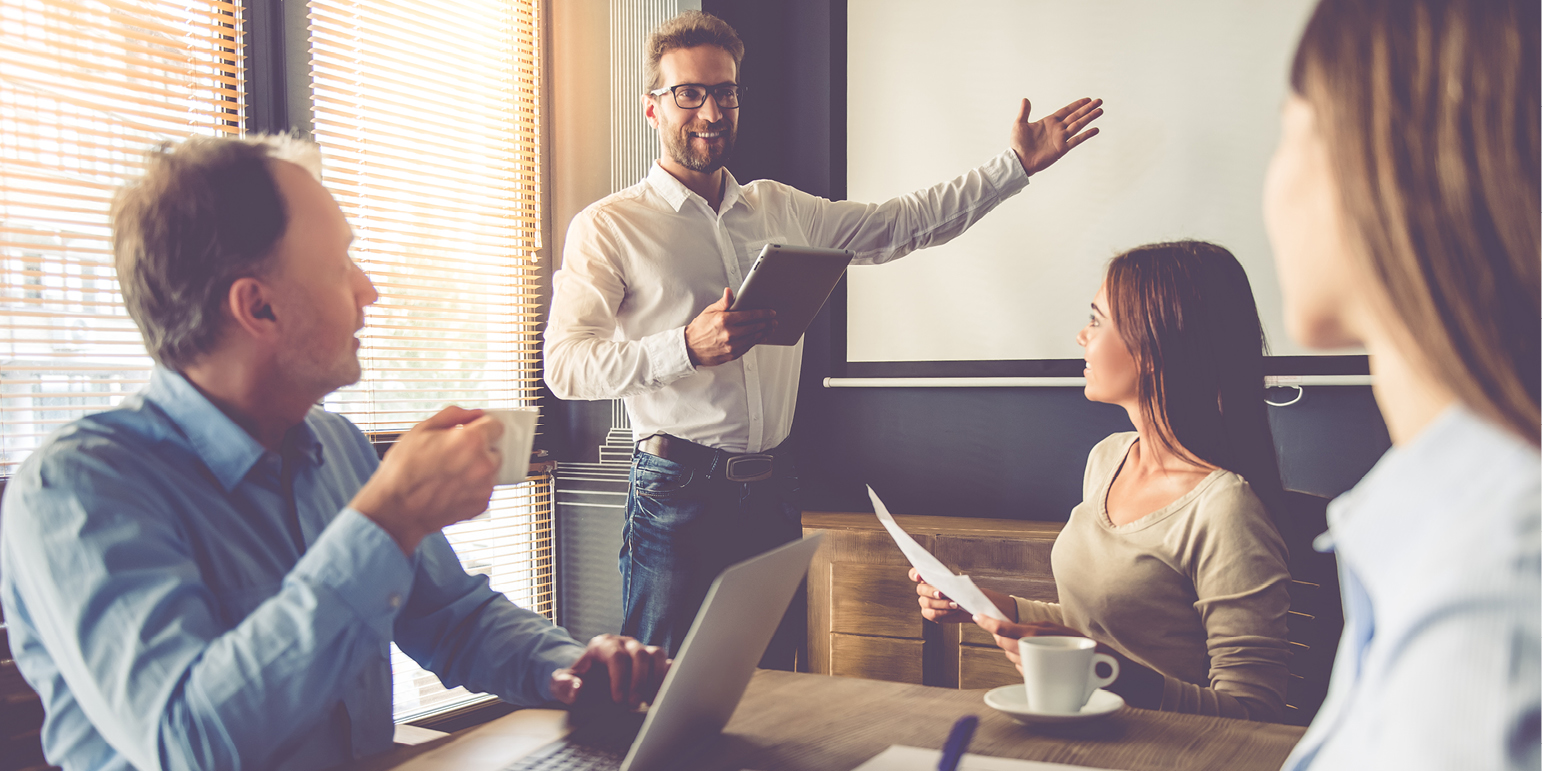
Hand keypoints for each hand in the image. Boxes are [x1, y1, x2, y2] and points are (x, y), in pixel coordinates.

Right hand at [349, 406, 502, 554]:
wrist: (395, 510)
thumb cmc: (403, 471)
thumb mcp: (421, 430)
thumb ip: (452, 415)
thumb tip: (473, 413)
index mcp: (471, 441)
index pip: (496, 425)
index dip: (481, 426)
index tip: (471, 431)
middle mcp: (484, 464)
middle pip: (494, 449)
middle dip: (478, 449)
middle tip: (453, 456)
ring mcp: (484, 487)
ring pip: (490, 470)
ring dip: (477, 470)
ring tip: (449, 475)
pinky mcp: (481, 504)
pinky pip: (484, 489)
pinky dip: (473, 488)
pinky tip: (451, 488)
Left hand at [549, 635, 670, 708]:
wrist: (587, 681)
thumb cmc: (576, 682)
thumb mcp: (561, 684)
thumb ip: (564, 686)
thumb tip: (577, 689)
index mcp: (603, 645)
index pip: (617, 656)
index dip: (620, 678)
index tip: (618, 700)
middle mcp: (624, 644)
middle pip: (640, 654)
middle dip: (639, 682)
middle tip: (633, 705)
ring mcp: (641, 651)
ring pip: (657, 655)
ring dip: (657, 679)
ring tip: (650, 701)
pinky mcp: (653, 662)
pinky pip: (667, 663)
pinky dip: (668, 679)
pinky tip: (660, 698)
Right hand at [685, 288, 775, 366]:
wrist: (689, 348)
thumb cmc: (699, 329)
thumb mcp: (709, 311)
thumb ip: (723, 302)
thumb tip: (729, 292)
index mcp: (724, 320)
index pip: (749, 315)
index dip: (763, 313)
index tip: (770, 312)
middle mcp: (729, 333)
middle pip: (755, 327)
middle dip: (767, 323)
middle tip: (773, 320)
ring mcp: (731, 346)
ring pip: (754, 338)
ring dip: (764, 333)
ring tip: (770, 328)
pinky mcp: (732, 354)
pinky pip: (748, 347)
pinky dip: (756, 342)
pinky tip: (760, 338)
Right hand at [909, 567, 1014, 623]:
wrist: (973, 604)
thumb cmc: (966, 591)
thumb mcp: (960, 583)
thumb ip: (950, 582)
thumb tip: (948, 582)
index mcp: (929, 578)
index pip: (915, 574)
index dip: (914, 574)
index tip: (919, 576)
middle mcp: (925, 590)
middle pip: (920, 590)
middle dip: (931, 591)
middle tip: (943, 592)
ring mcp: (927, 602)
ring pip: (925, 603)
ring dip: (940, 603)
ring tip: (954, 603)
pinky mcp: (931, 614)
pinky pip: (931, 614)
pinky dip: (942, 612)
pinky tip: (952, 609)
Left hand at [973, 614, 1109, 673]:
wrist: (1110, 671)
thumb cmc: (1085, 648)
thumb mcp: (1060, 632)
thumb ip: (1036, 630)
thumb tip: (1008, 632)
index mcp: (1041, 631)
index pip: (1006, 628)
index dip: (989, 623)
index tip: (977, 616)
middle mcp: (1039, 646)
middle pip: (1005, 643)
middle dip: (1002, 638)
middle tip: (1005, 632)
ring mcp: (1040, 664)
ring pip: (1012, 656)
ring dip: (1014, 652)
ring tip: (1031, 648)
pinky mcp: (1044, 679)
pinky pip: (1023, 669)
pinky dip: (1024, 664)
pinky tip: (1037, 661)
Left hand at [1009, 97, 1103, 175]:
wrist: (1019, 161)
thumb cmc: (1018, 144)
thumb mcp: (1019, 124)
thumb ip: (1024, 112)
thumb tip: (1025, 99)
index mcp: (1049, 122)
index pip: (1066, 111)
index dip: (1077, 105)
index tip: (1087, 99)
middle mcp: (1057, 129)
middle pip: (1076, 116)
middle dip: (1087, 108)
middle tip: (1099, 101)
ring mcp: (1060, 138)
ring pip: (1078, 125)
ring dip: (1089, 118)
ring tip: (1100, 111)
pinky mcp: (1061, 149)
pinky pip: (1076, 140)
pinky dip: (1086, 135)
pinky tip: (1095, 129)